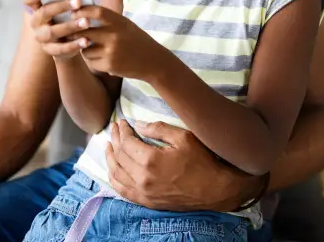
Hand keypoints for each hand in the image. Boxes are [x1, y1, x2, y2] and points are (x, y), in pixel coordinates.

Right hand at [23, 0, 89, 59]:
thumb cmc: (68, 18)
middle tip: (78, 1)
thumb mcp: (67, 9)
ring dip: (70, 26)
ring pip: (52, 31)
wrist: (68, 43)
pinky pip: (61, 48)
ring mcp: (42, 38)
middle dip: (61, 6)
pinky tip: (86, 40)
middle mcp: (36, 23)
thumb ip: (69, 1)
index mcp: (37, 9)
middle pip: (44, 12)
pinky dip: (74, 45)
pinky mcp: (50, 50)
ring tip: (86, 22)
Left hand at [70, 5, 161, 78]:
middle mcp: (115, 35)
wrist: (153, 62)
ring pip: (85, 48)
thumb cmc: (137, 41)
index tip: (73, 13)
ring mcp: (111, 51)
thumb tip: (82, 13)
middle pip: (84, 30)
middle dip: (75, 32)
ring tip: (95, 49)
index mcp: (120, 22)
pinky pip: (91, 61)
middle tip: (71, 33)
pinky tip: (103, 60)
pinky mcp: (109, 65)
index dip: (82, 11)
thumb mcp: (126, 25)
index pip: (96, 11)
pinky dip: (93, 61)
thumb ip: (108, 20)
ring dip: (85, 49)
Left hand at [105, 120, 262, 211]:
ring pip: (116, 173)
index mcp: (150, 160)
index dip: (122, 130)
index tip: (121, 121)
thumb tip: (137, 124)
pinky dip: (113, 178)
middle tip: (114, 128)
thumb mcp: (184, 137)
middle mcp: (142, 178)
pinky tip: (112, 169)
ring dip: (109, 158)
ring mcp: (142, 193)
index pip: (126, 142)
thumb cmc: (202, 160)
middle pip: (119, 156)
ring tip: (108, 145)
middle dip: (115, 139)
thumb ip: (158, 129)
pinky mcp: (146, 202)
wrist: (215, 189)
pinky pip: (121, 190)